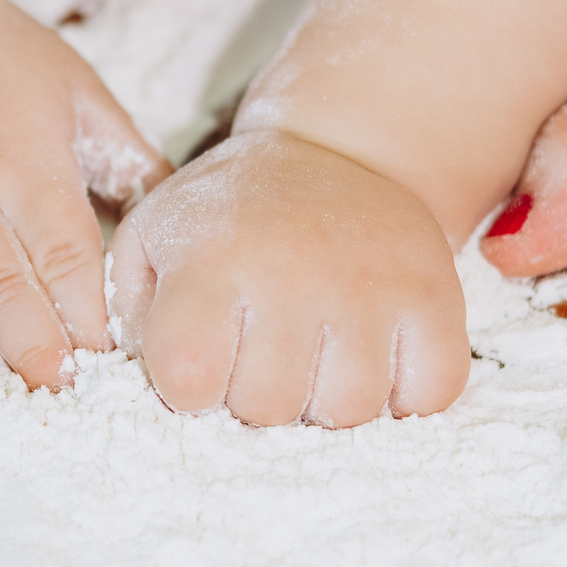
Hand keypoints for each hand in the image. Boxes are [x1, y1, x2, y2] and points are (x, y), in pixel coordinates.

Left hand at [111, 129, 468, 426]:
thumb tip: (145, 386)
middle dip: (256, 395)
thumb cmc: (231, 214)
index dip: (189, 387)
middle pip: (268, 409)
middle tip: (262, 351)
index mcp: (213, 262)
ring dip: (327, 399)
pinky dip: (404, 394)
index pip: (188, 382)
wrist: (335, 154)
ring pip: (347, 413)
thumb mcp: (154, 238)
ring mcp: (372, 289)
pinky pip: (428, 395)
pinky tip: (374, 357)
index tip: (200, 358)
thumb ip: (131, 314)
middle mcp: (293, 274)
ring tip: (315, 354)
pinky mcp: (435, 299)